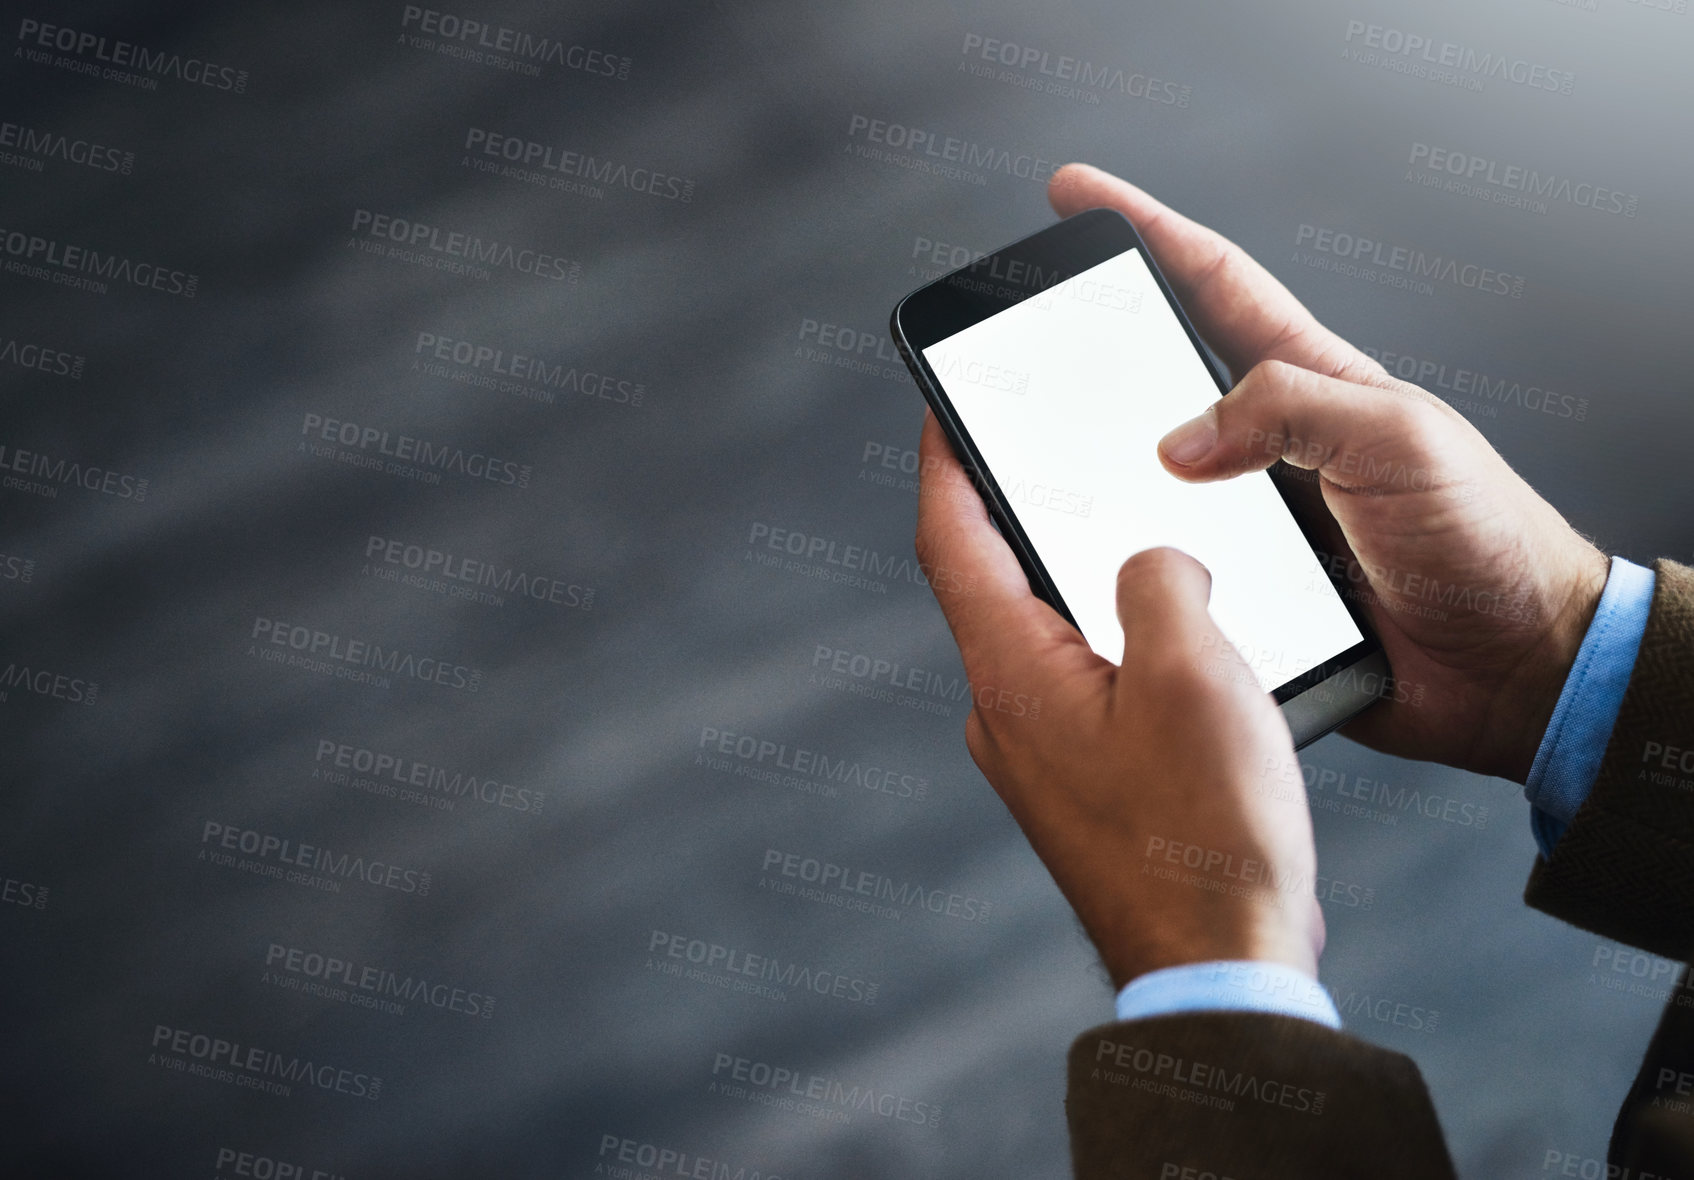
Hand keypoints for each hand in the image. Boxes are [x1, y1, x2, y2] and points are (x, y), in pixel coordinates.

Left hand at [914, 413, 1324, 987]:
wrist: (1221, 968)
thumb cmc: (1205, 836)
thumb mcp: (1193, 673)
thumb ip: (1159, 582)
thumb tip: (1153, 565)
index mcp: (1012, 673)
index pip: (953, 539)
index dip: (946, 463)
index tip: (944, 407)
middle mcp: (1007, 713)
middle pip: (993, 583)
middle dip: (1018, 511)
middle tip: (1046, 448)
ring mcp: (1041, 756)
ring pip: (1047, 636)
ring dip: (1079, 579)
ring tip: (1129, 525)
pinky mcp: (1084, 785)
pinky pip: (1087, 686)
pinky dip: (1115, 642)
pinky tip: (1177, 634)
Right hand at [1049, 163, 1608, 782]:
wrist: (1510, 658)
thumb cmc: (1481, 535)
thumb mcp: (1396, 436)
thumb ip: (1290, 410)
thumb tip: (1180, 439)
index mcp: (1309, 380)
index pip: (1211, 282)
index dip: (1146, 231)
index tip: (1080, 197)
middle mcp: (1269, 443)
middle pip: (1158, 376)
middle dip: (1092, 345)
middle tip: (1031, 330)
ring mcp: (1249, 515)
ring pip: (1146, 478)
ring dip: (1097, 471)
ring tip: (1040, 461)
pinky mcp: (1242, 587)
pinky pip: (1165, 566)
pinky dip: (1128, 565)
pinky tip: (1097, 569)